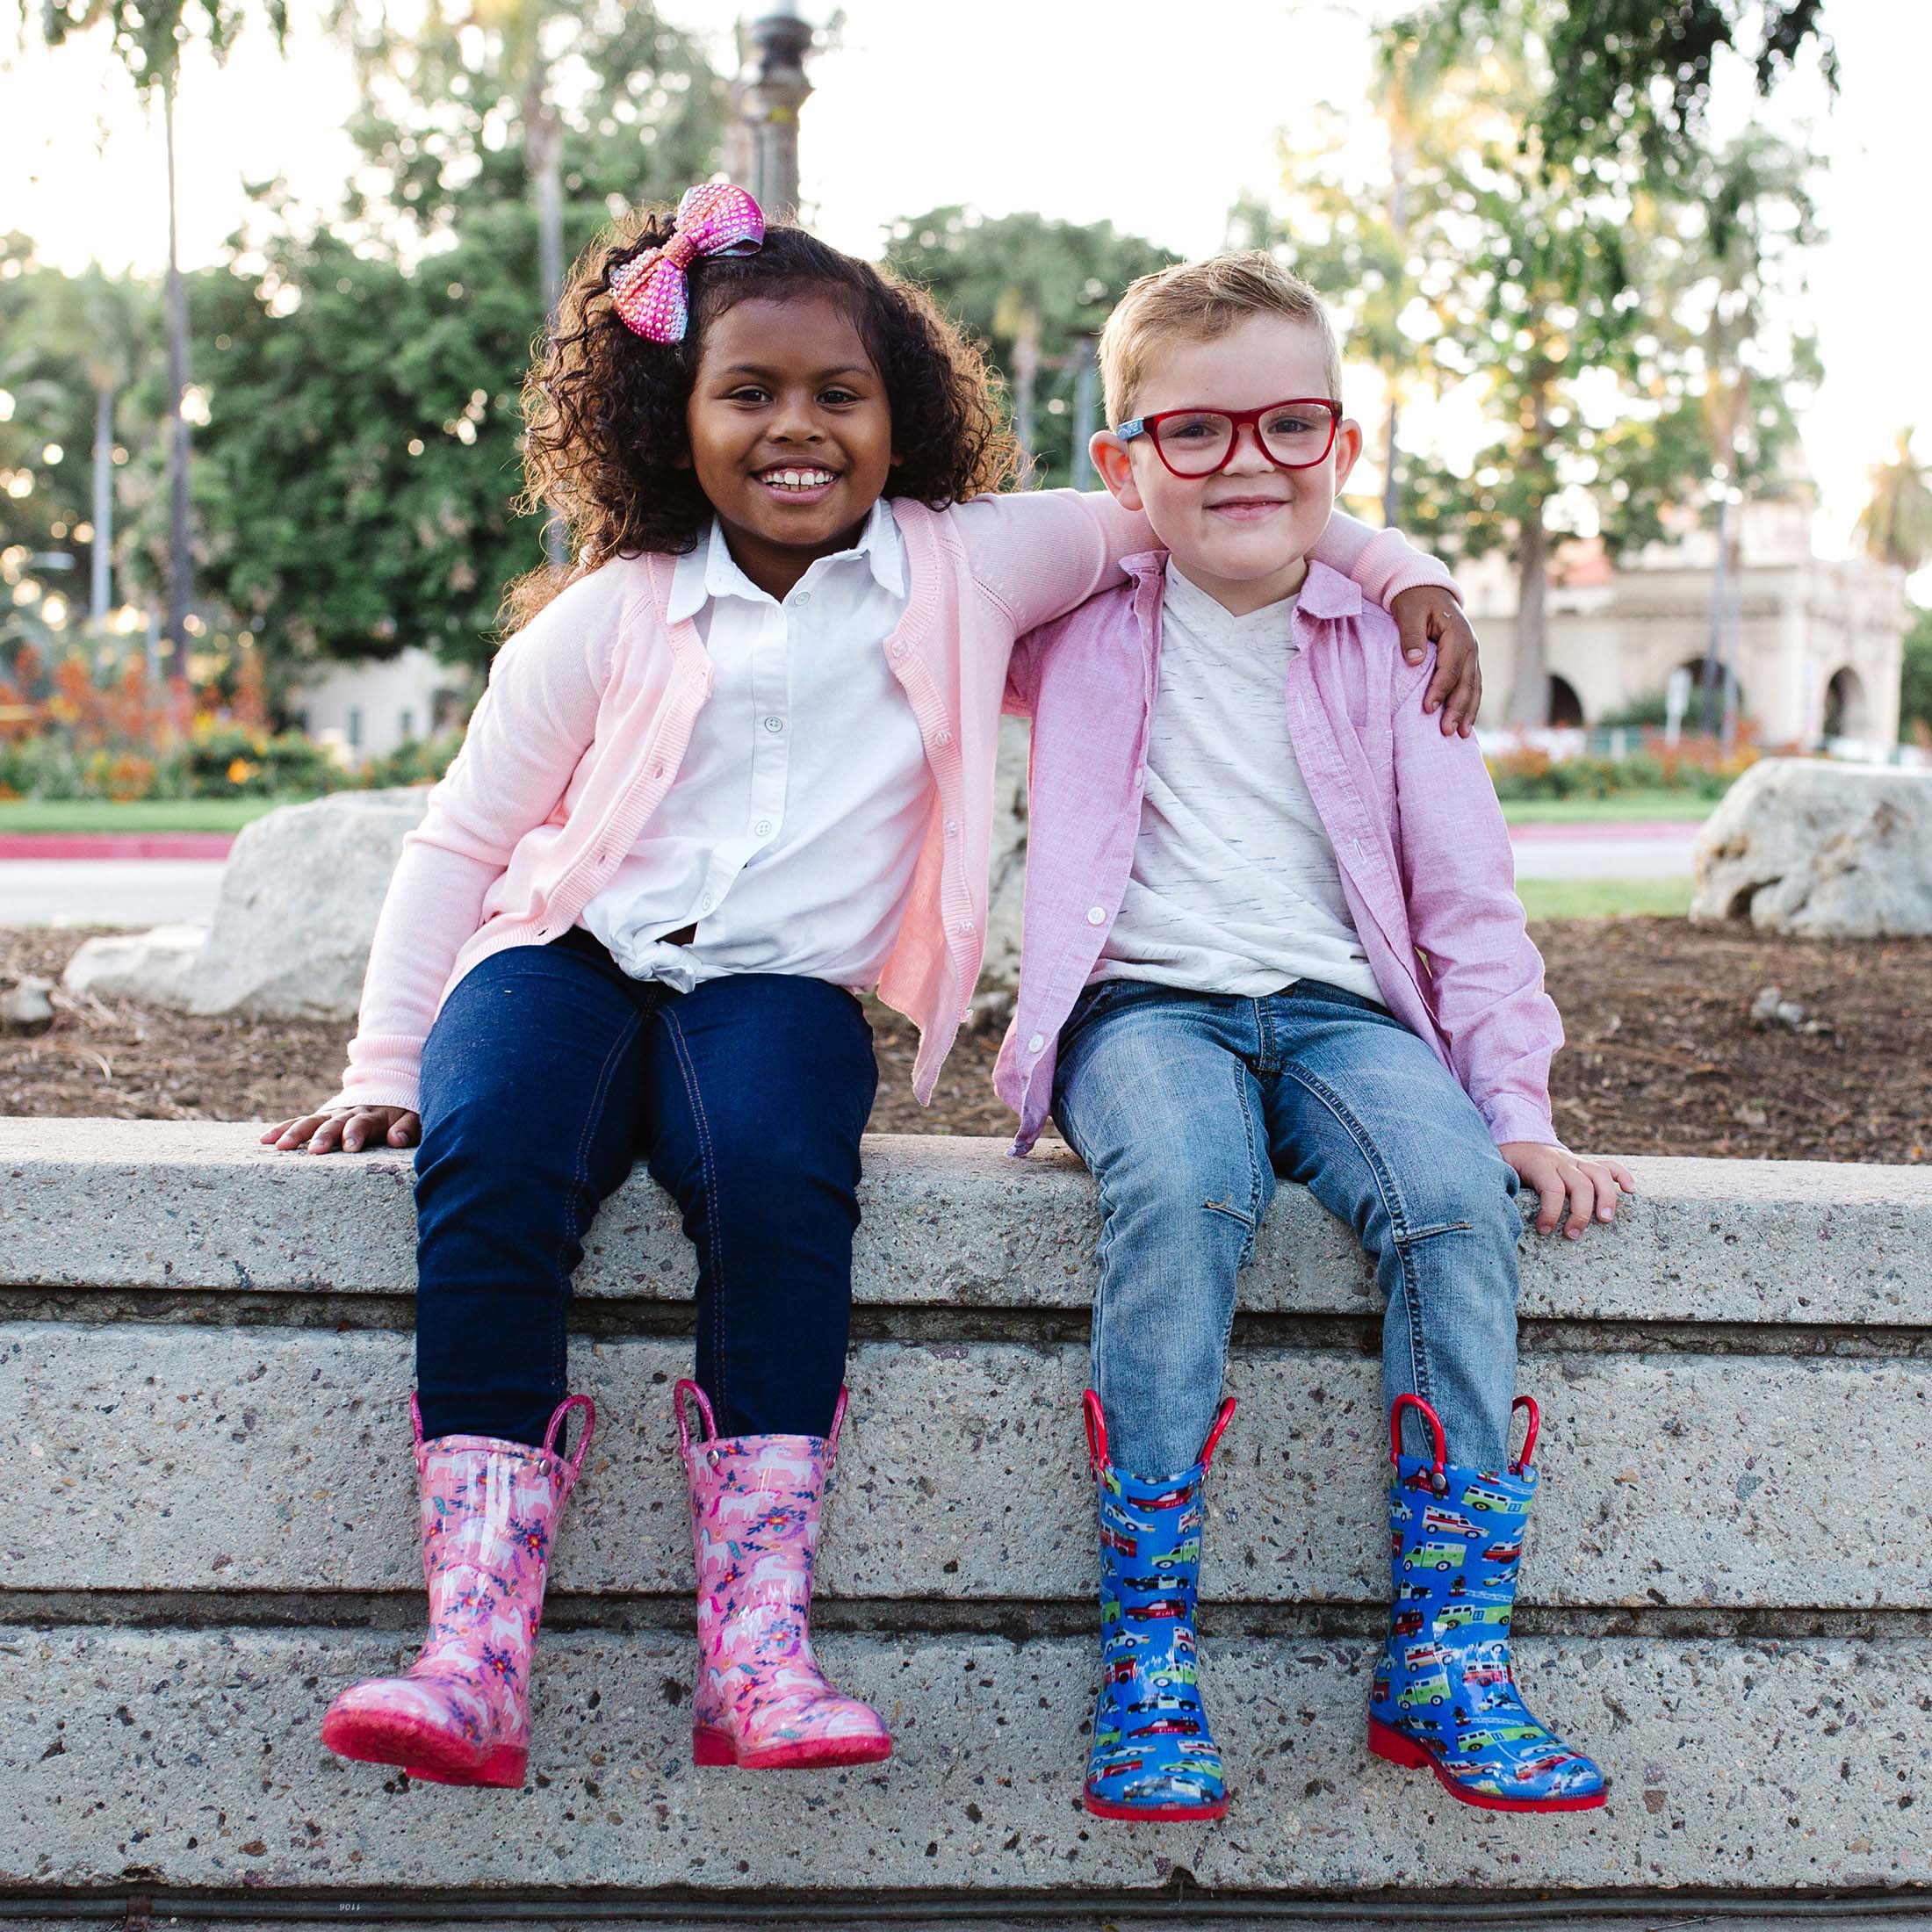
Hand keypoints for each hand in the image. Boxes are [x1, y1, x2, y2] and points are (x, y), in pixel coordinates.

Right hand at [261, 1105, 421, 1154]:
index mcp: (375, 1115)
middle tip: (315, 1151)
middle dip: (324, 1136)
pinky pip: (300, 1121)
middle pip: (335, 1123)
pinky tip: (266, 1140)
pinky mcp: (321, 1118)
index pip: (364, 1123)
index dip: (356, 1134)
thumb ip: (407, 1128)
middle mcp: (351, 1113)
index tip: (350, 1147)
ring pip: (313, 1122)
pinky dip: (283, 1128)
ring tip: (281, 1147)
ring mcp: (333, 1115)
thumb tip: (396, 1139)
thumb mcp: (414, 1117)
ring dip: (297, 1133)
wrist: (390, 1089)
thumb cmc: (404, 1113)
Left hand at [1388, 586, 1481, 737]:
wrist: (1427, 590)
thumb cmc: (1415, 601)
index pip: (1450, 668)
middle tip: (1446, 732)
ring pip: (1474, 687)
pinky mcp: (1467, 661)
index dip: (1440, 690)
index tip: (1428, 709)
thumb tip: (1414, 661)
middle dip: (1457, 709)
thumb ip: (1411, 636)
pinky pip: (1472, 685)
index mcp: (1458, 634)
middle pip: (1466, 683)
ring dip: (1468, 712)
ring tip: (1460, 735)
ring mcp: (1472, 654)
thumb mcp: (1408, 613)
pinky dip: (1470, 704)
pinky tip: (1465, 722)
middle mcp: (1470, 646)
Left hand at [1499, 1143, 1635, 1239]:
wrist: (1516, 1138)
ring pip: (1599, 1175)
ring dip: (1606, 1198)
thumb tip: (1501, 1211)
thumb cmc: (1507, 1163)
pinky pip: (1608, 1166)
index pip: (1552, 1188)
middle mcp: (1561, 1161)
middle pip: (1580, 1185)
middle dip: (1580, 1213)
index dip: (1550, 1212)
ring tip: (1605, 1221)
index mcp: (1539, 1164)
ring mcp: (1576, 1161)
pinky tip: (1632, 1191)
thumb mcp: (1499, 1172)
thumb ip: (1503, 1185)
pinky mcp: (1585, 1164)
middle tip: (1572, 1235)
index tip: (1544, 1231)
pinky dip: (1622, 1176)